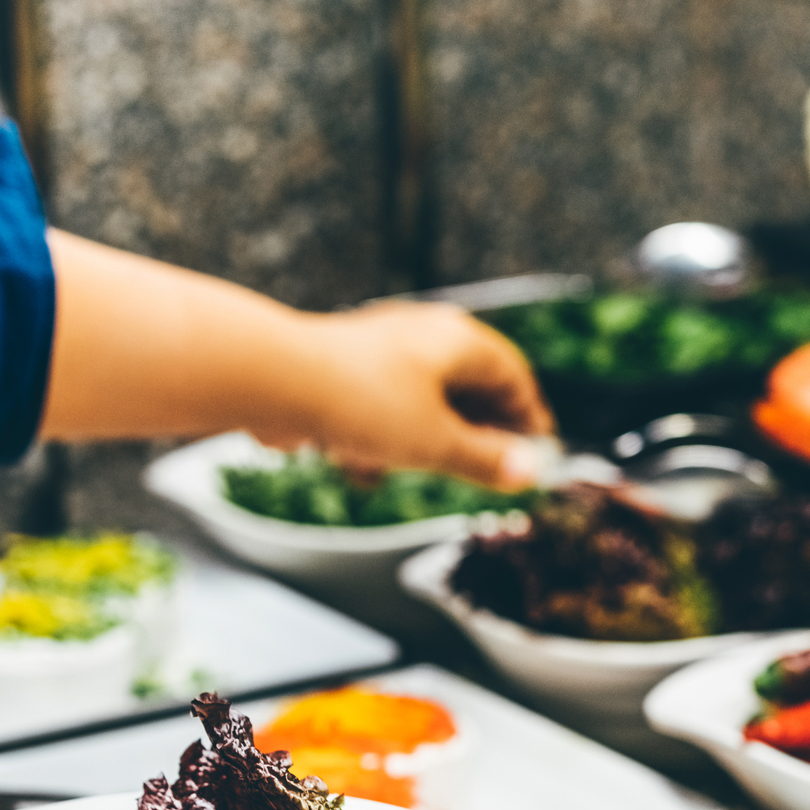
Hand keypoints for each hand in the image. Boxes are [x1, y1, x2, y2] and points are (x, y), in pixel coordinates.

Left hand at [37, 231, 554, 488]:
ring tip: (415, 473)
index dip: (528, 417)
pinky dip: (378, 439)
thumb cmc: (363, 402)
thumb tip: (530, 474)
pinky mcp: (342, 370)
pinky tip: (359, 469)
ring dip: (421, 443)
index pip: (512, 375)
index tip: (536, 454)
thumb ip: (485, 461)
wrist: (273, 379)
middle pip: (467, 388)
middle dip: (474, 435)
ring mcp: (380, 350)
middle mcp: (422, 335)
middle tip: (487, 472)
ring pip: (420, 402)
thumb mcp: (436, 443)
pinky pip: (377, 408)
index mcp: (458, 340)